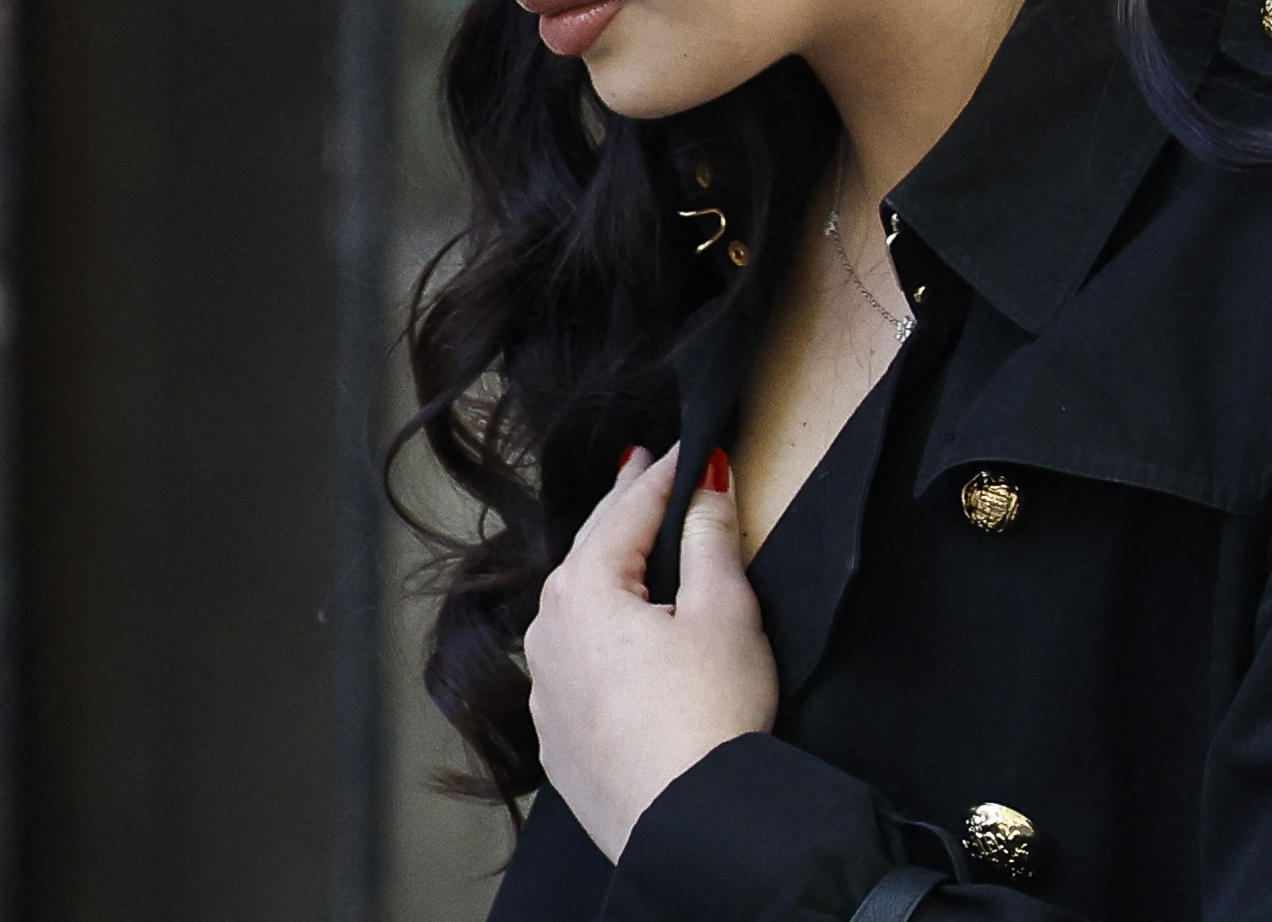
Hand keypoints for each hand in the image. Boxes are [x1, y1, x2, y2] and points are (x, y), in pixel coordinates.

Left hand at [524, 447, 777, 860]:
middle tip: (639, 468)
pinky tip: (613, 638)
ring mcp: (547, 691)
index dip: (664, 474)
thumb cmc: (709, 716)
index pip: (628, 511)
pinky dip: (594, 635)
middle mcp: (550, 635)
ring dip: (599, 570)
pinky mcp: (558, 738)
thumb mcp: (724, 610)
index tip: (689, 447)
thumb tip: (706, 486)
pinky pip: (572, 663)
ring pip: (572, 609)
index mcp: (585, 592)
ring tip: (623, 545)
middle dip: (618, 508)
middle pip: (588, 552)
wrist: (689, 824)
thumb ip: (710, 539)